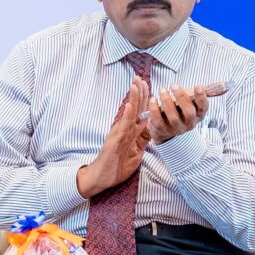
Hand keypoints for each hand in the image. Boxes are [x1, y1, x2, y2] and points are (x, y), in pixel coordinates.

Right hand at [76, 77, 151, 198]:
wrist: (102, 177)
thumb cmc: (117, 166)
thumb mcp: (137, 152)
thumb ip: (143, 140)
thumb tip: (153, 129)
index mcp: (131, 131)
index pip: (140, 111)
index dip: (145, 98)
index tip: (147, 84)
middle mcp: (124, 129)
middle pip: (135, 107)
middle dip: (139, 92)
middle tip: (140, 77)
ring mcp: (119, 133)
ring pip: (129, 113)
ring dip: (134, 98)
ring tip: (136, 84)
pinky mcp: (114, 141)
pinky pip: (122, 127)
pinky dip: (127, 115)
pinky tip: (130, 105)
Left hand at [144, 81, 226, 145]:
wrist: (165, 133)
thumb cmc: (179, 112)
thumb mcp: (190, 104)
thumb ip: (200, 94)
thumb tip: (221, 83)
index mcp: (198, 116)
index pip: (203, 108)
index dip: (201, 98)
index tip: (198, 86)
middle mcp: (189, 124)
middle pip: (189, 112)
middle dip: (181, 97)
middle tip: (174, 85)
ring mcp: (175, 129)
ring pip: (173, 117)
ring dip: (167, 101)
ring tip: (162, 90)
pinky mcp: (162, 131)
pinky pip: (158, 120)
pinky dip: (155, 109)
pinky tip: (153, 100)